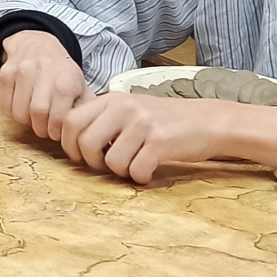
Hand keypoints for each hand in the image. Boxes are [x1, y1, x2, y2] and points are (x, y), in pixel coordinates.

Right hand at [0, 30, 89, 140]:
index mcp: (66, 79)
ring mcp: (22, 71)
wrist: (38, 45)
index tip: (56, 132)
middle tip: (45, 128)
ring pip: (19, 112)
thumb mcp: (80, 86)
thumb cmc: (61, 73)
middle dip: (41, 129)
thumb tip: (90, 129)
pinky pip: (5, 107)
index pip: (58, 116)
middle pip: (37, 114)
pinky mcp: (6, 74)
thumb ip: (87, 108)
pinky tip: (22, 106)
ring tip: (34, 117)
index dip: (56, 130)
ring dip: (27, 121)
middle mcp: (44, 71)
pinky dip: (13, 113)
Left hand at [60, 92, 276, 183]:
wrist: (207, 121)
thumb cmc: (163, 120)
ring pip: (111, 162)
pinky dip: (141, 177)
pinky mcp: (160, 141)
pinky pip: (136, 171)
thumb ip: (103, 120)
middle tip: (108, 166)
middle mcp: (124, 107)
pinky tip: (150, 170)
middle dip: (92, 162)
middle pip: (85, 143)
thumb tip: (72, 141)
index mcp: (112, 99)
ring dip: (121, 172)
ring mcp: (142, 123)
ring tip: (135, 165)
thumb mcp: (129, 110)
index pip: (70, 121)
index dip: (70, 145)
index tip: (83, 157)